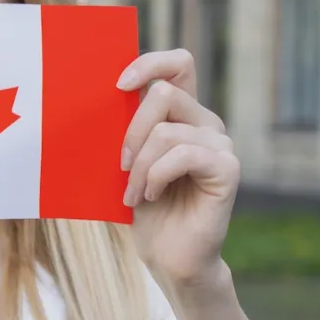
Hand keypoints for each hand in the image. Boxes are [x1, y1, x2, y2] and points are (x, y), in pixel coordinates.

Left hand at [116, 49, 239, 286]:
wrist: (167, 256)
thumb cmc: (143, 207)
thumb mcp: (125, 160)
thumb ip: (123, 127)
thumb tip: (92, 96)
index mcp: (183, 113)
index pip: (178, 64)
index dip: (150, 63)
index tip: (118, 85)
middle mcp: (206, 122)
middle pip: (165, 93)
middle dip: (131, 130)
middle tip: (120, 166)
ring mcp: (220, 144)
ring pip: (167, 131)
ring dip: (139, 166)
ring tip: (134, 193)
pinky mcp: (227, 169)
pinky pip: (183, 154)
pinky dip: (157, 176)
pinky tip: (151, 196)